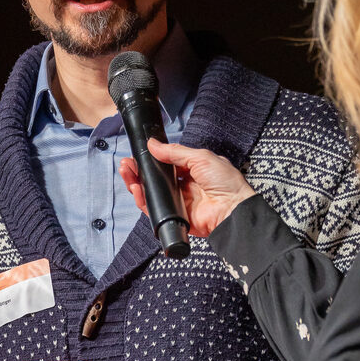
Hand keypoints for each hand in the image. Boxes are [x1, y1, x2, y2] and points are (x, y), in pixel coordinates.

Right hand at [119, 139, 256, 237]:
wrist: (233, 209)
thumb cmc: (226, 182)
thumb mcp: (200, 158)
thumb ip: (174, 152)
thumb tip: (153, 144)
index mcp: (191, 170)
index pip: (165, 164)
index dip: (150, 159)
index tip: (137, 154)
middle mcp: (183, 186)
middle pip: (154, 179)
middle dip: (138, 171)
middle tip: (127, 164)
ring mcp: (177, 201)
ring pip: (151, 193)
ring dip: (136, 183)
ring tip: (127, 172)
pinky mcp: (174, 216)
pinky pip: (154, 209)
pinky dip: (142, 200)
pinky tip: (136, 188)